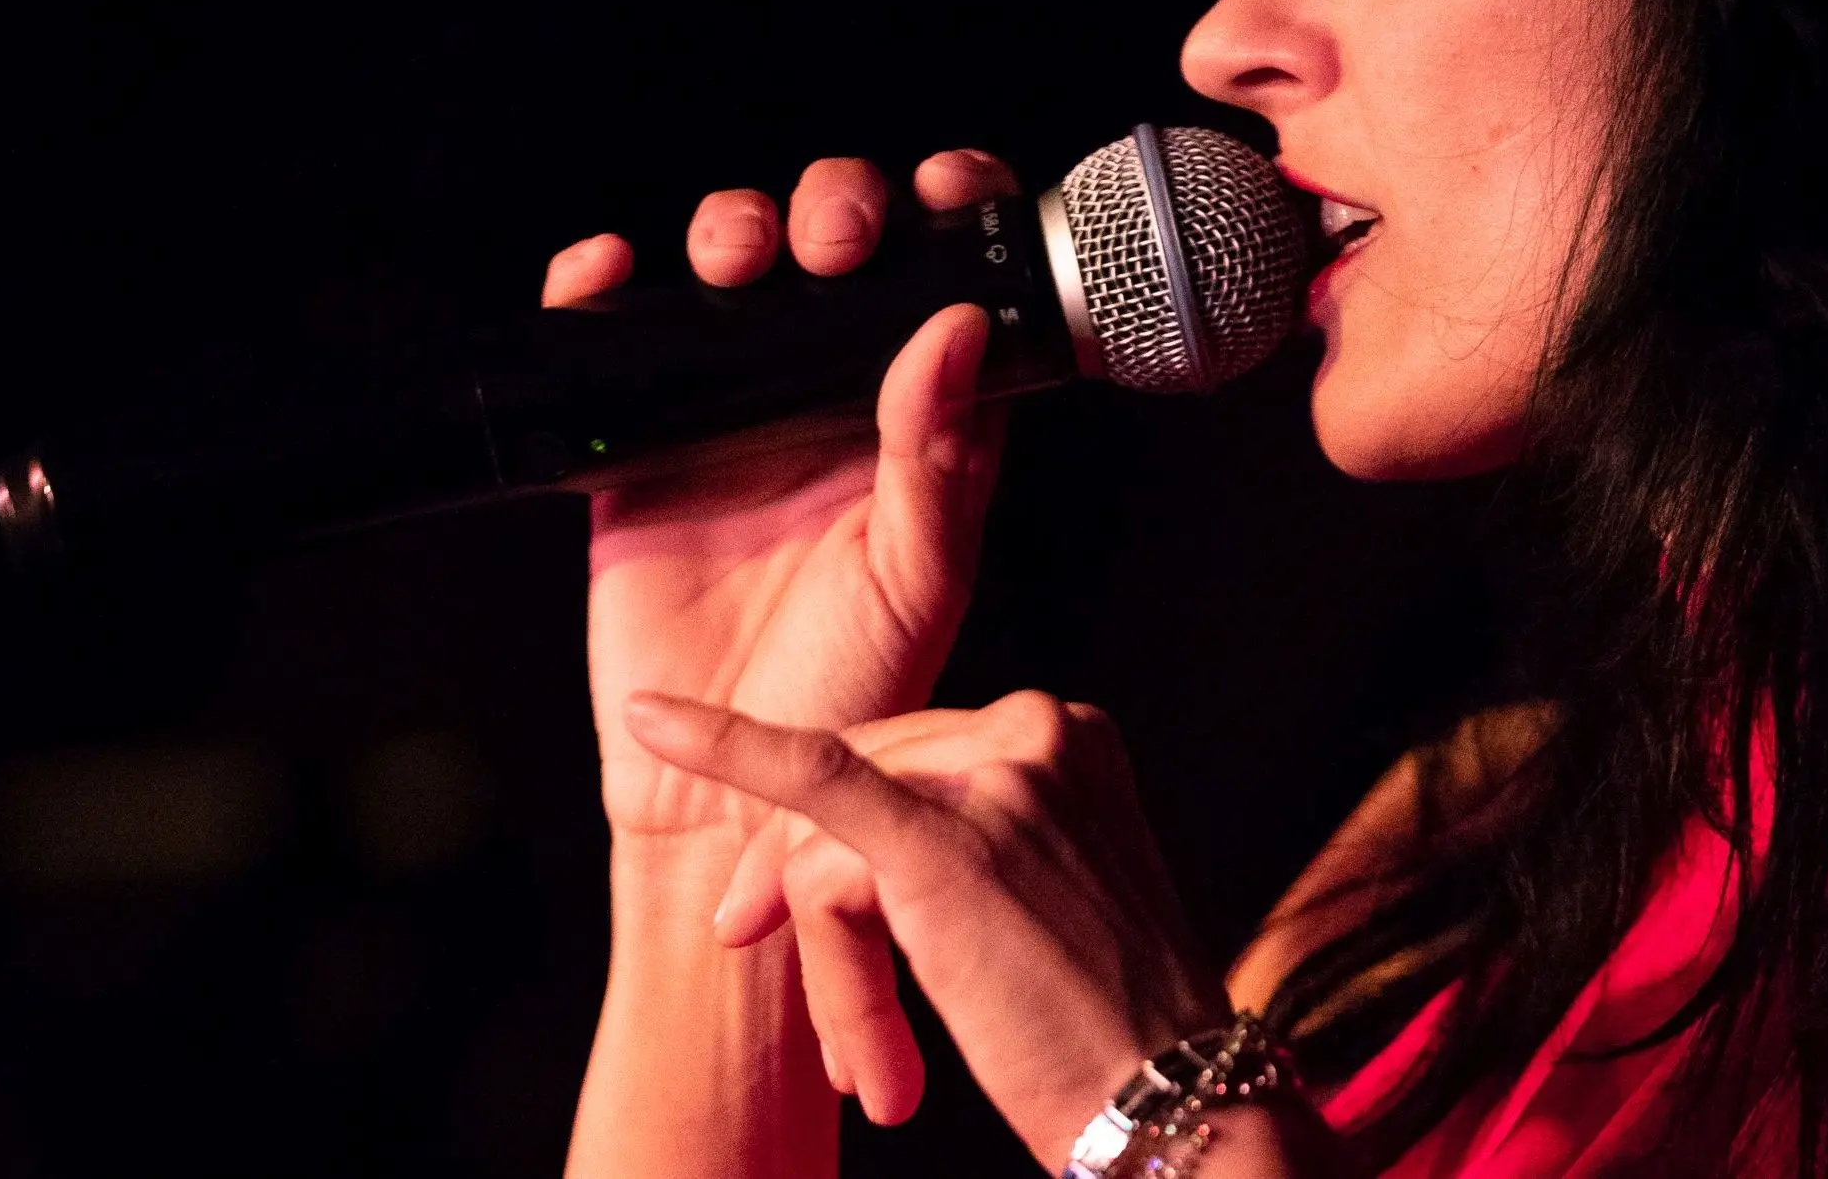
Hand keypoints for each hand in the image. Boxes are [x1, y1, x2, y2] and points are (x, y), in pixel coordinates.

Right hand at [543, 150, 1019, 838]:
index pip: (946, 280)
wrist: (723, 789)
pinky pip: (612, 341)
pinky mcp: (639, 445)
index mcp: (917, 420)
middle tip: (833, 243)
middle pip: (835, 249)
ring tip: (734, 261)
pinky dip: (598, 289)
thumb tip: (957, 329)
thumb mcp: (916, 581)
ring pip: (731, 273)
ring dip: (729, 228)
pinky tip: (608, 276)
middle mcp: (831, 401)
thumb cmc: (847, 695)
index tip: (941, 190)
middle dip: (835, 208)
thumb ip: (938, 459)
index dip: (948, 213)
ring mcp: (733, 415)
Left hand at [619, 689, 1233, 1167]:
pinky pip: (816, 781)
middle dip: (802, 883)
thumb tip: (842, 847)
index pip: (913, 756)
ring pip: (836, 835)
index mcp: (1069, 734)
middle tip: (754, 953)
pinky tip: (657, 723)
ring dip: (827, 961)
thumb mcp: (1051, 894)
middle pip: (863, 779)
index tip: (801, 913)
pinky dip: (726, 748)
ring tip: (867, 1066)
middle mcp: (1041, 731)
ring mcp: (999, 776)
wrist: (1170, 1104)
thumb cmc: (1108, 1028)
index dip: (839, 833)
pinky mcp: (948, 839)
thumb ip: (972, 836)